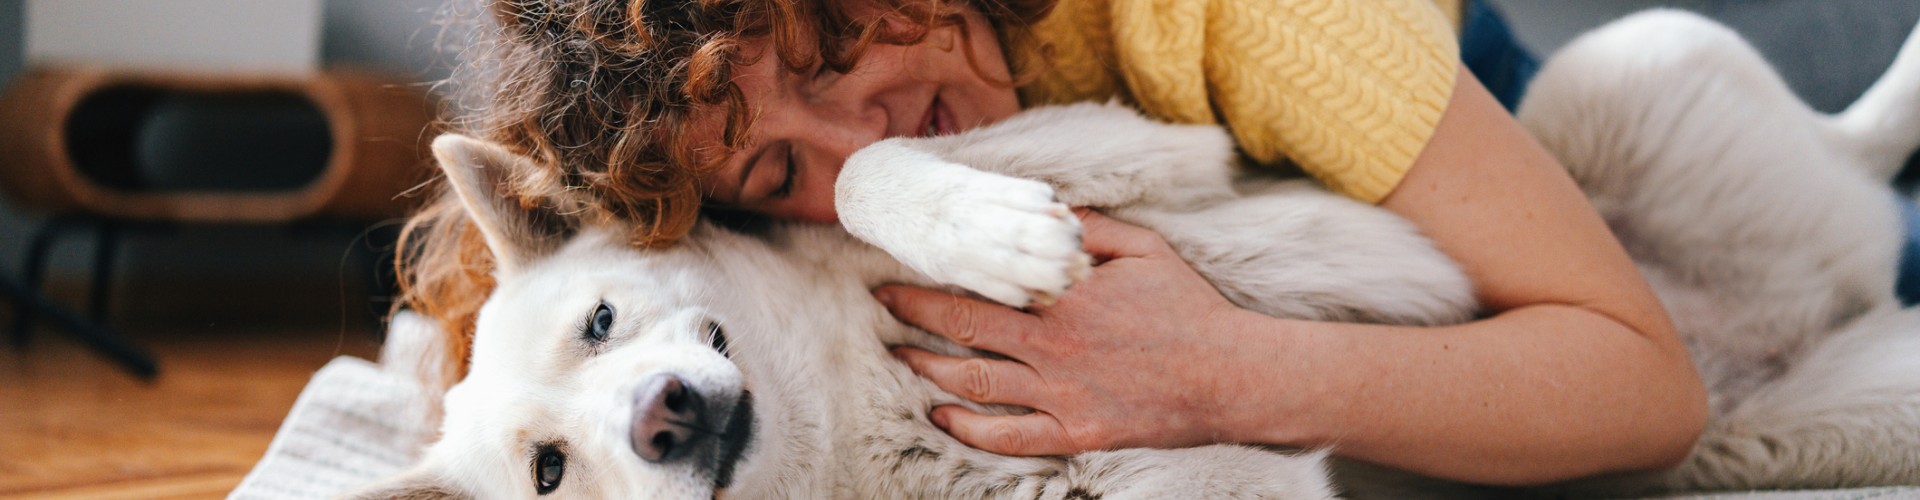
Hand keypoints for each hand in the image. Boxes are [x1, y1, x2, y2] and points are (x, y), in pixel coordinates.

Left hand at [879, 209, 1265, 454]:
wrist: (1234, 376)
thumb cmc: (1191, 308)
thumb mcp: (1145, 249)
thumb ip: (1090, 229)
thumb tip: (1046, 212)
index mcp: (1067, 295)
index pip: (986, 278)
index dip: (940, 272)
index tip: (906, 261)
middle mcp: (1054, 344)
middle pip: (966, 326)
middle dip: (916, 313)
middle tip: (881, 304)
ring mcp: (1062, 392)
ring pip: (976, 381)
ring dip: (928, 368)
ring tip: (898, 356)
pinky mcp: (1076, 432)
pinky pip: (1010, 436)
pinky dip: (969, 428)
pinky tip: (941, 416)